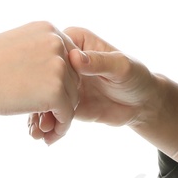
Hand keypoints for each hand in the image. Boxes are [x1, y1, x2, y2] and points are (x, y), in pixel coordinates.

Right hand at [0, 21, 81, 138]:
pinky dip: (60, 130)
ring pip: (71, 100)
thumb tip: (50, 79)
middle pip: (73, 80)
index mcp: (48, 29)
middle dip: (61, 102)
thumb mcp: (14, 48)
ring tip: (43, 131)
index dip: (59, 83)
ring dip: (59, 118)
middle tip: (46, 121)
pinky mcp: (56, 91)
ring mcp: (59, 66)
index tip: (47, 100)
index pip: (68, 60)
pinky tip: (47, 139)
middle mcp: (58, 43)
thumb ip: (36, 56)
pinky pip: (66, 116)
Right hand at [28, 27, 160, 145]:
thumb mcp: (120, 66)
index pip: (51, 50)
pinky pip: (51, 111)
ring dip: (38, 115)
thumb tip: (75, 58)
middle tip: (36, 117)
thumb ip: (98, 62)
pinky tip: (43, 137)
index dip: (41, 67)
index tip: (37, 87)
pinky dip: (45, 124)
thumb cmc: (136, 77)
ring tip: (37, 133)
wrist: (141, 103)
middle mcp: (66, 60)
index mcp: (75, 41)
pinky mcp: (65, 101)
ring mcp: (63, 82)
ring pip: (43, 96)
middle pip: (42, 75)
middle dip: (37, 97)